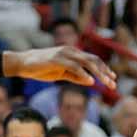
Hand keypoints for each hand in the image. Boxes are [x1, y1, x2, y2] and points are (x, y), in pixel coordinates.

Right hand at [3, 47, 117, 89]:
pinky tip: (90, 81)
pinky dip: (83, 74)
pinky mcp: (57, 59)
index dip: (104, 69)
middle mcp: (71, 51)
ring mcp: (64, 54)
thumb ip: (75, 76)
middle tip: (113, 84)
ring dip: (98, 73)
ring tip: (107, 83)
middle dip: (105, 72)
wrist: (23, 64)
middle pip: (93, 60)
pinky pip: (73, 66)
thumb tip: (89, 81)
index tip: (113, 79)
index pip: (93, 60)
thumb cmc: (42, 68)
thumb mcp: (61, 73)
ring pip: (86, 62)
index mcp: (73, 53)